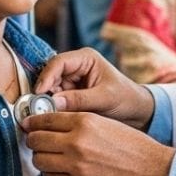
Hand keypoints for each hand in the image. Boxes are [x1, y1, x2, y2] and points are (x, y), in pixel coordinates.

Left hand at [24, 111, 175, 175]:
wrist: (152, 172)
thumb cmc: (132, 145)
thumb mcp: (105, 122)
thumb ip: (77, 122)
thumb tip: (50, 123)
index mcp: (84, 122)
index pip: (44, 120)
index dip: (32, 122)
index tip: (29, 124)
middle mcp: (77, 143)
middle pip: (36, 141)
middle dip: (33, 140)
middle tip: (36, 140)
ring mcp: (76, 167)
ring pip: (40, 161)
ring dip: (42, 158)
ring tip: (49, 156)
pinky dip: (52, 174)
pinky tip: (59, 169)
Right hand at [35, 48, 153, 129]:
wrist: (136, 112)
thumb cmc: (126, 99)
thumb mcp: (104, 98)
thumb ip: (80, 100)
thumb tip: (54, 102)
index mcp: (86, 58)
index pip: (58, 62)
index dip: (47, 76)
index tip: (39, 92)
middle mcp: (76, 67)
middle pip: (51, 75)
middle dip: (45, 92)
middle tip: (40, 108)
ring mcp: (72, 81)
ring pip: (50, 89)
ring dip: (48, 101)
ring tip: (48, 115)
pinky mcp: (70, 95)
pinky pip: (56, 100)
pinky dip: (53, 108)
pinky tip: (54, 117)